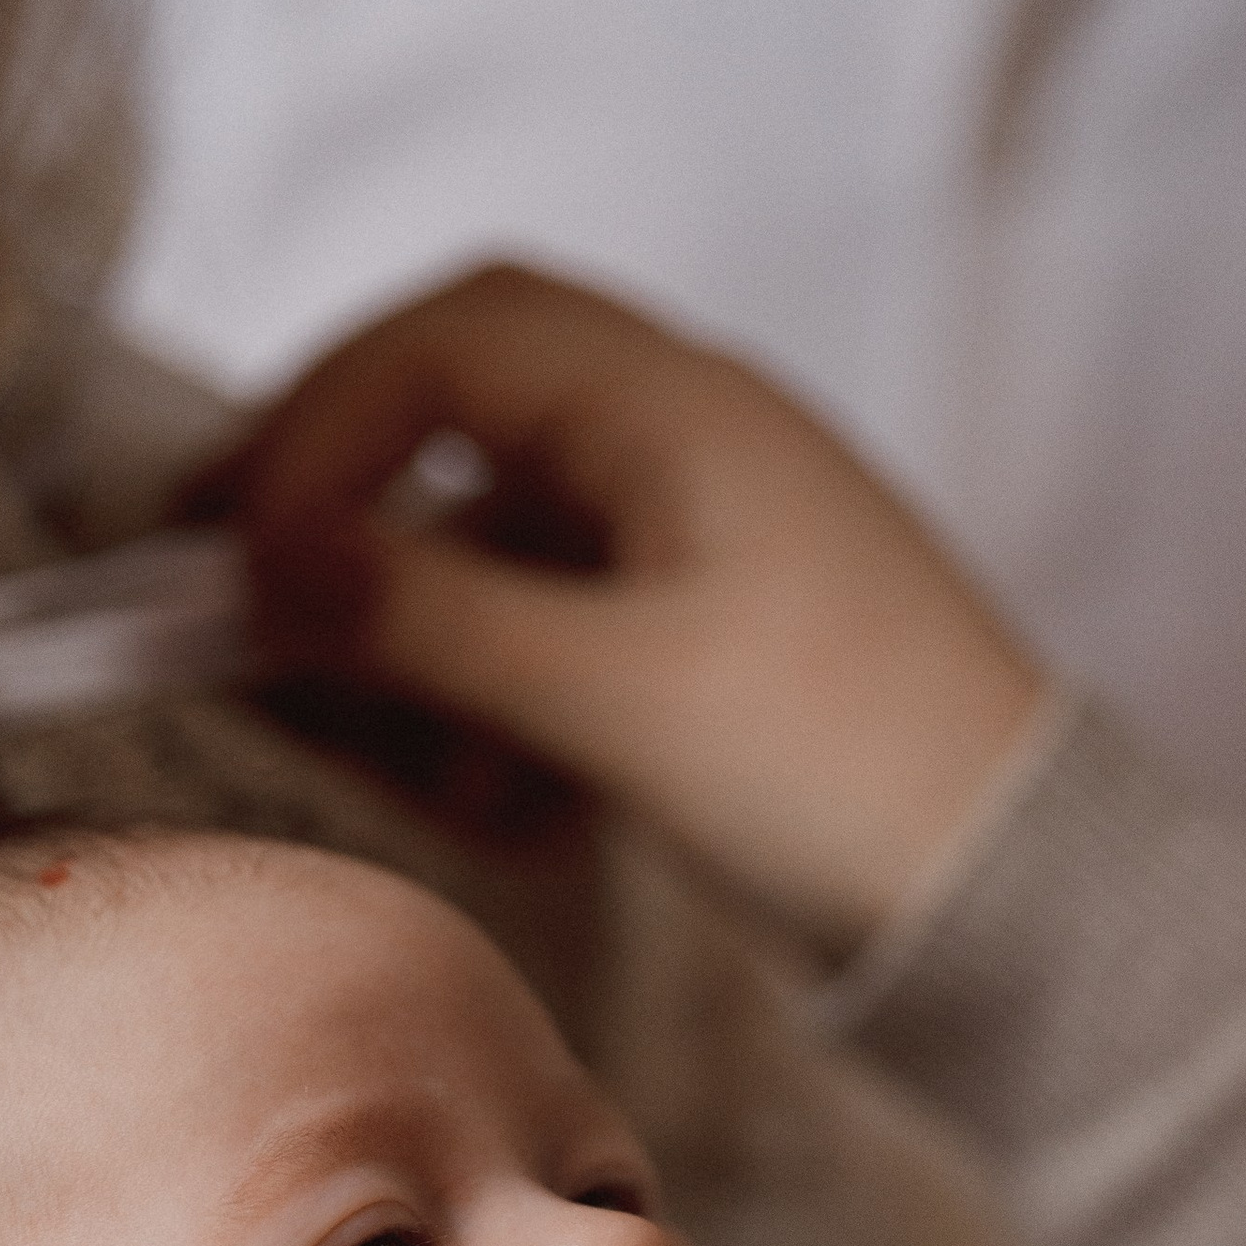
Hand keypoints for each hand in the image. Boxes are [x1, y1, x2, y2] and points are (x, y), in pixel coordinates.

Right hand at [232, 264, 1048, 960]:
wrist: (1020, 900)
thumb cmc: (849, 774)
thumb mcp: (611, 697)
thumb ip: (423, 619)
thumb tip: (254, 566)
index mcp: (676, 406)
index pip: (442, 346)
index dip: (312, 431)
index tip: (232, 556)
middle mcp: (678, 443)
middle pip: (449, 418)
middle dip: (333, 512)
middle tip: (225, 606)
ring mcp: (689, 541)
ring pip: (488, 542)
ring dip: (410, 638)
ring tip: (374, 756)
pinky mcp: (695, 646)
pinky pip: (546, 634)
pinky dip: (488, 705)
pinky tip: (491, 805)